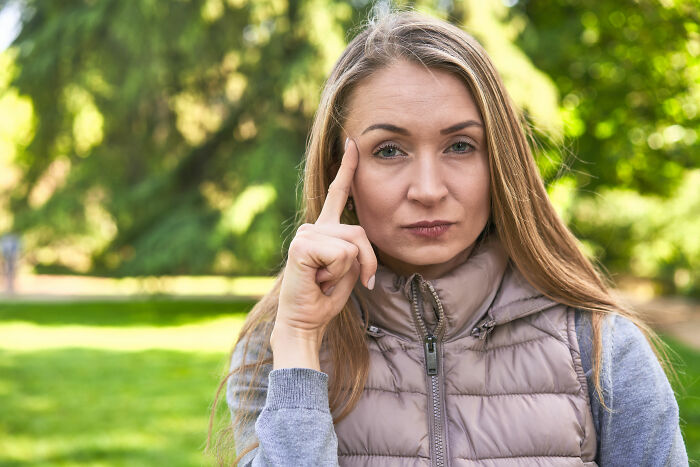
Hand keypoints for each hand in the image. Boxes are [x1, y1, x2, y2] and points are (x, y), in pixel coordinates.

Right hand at [272, 138, 376, 365]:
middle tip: (349, 283)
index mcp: (324, 230)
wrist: (305, 322)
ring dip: (347, 272)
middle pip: (360, 232)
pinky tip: (317, 280)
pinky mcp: (302, 246)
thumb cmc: (326, 300)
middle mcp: (312, 228)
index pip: (338, 194)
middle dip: (366, 262)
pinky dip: (337, 275)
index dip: (347, 168)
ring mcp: (305, 234)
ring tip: (324, 280)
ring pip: (352, 245)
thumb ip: (354, 249)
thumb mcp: (349, 270)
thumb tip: (357, 243)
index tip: (353, 143)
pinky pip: (342, 255)